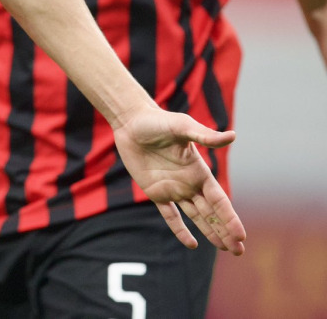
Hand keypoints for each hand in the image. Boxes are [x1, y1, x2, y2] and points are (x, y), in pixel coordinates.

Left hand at [113, 106, 245, 254]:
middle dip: (226, 231)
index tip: (242, 235)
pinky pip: (170, 215)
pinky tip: (191, 244)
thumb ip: (206, 136)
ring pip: (196, 216)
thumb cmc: (158, 121)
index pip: (219, 200)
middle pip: (212, 212)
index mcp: (199, 171)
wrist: (131, 121)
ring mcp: (173, 188)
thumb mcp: (182, 127)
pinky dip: (179, 229)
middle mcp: (189, 183)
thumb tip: (233, 136)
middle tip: (239, 251)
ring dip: (210, 232)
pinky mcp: (155, 192)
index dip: (230, 217)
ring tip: (225, 248)